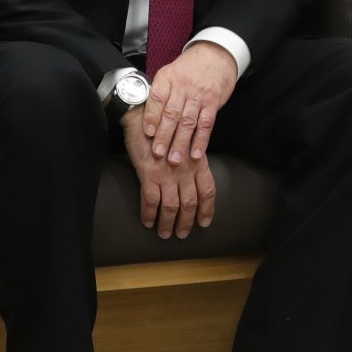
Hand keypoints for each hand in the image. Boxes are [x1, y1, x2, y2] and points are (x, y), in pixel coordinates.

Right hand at [122, 107, 215, 237]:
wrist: (143, 116)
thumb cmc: (164, 129)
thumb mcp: (185, 144)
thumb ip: (191, 161)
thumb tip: (193, 180)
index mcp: (197, 161)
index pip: (208, 190)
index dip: (208, 208)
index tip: (205, 222)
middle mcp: (185, 169)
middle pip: (190, 201)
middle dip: (187, 221)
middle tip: (183, 234)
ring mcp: (167, 173)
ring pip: (171, 205)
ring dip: (168, 223)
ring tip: (165, 234)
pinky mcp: (149, 174)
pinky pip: (150, 201)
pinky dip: (149, 214)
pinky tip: (148, 222)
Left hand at [143, 40, 236, 164]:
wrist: (216, 56)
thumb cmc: (189, 68)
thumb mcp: (169, 73)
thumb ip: (159, 93)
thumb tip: (146, 117)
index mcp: (168, 79)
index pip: (157, 98)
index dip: (152, 116)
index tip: (148, 133)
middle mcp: (183, 87)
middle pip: (172, 114)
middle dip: (164, 136)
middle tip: (158, 154)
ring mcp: (199, 96)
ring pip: (188, 122)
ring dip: (181, 142)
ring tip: (175, 159)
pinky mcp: (213, 103)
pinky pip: (206, 124)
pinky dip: (201, 140)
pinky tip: (196, 153)